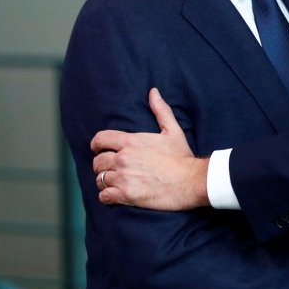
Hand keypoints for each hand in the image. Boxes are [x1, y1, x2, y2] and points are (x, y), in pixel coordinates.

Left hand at [91, 88, 209, 209]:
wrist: (192, 180)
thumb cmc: (182, 157)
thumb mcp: (172, 131)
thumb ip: (160, 111)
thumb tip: (153, 92)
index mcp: (131, 141)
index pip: (99, 140)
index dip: (97, 145)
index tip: (101, 150)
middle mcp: (123, 158)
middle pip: (98, 161)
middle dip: (103, 165)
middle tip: (113, 169)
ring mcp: (123, 177)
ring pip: (100, 179)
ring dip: (106, 181)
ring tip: (116, 183)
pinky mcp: (126, 195)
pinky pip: (104, 196)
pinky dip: (108, 196)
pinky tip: (116, 195)